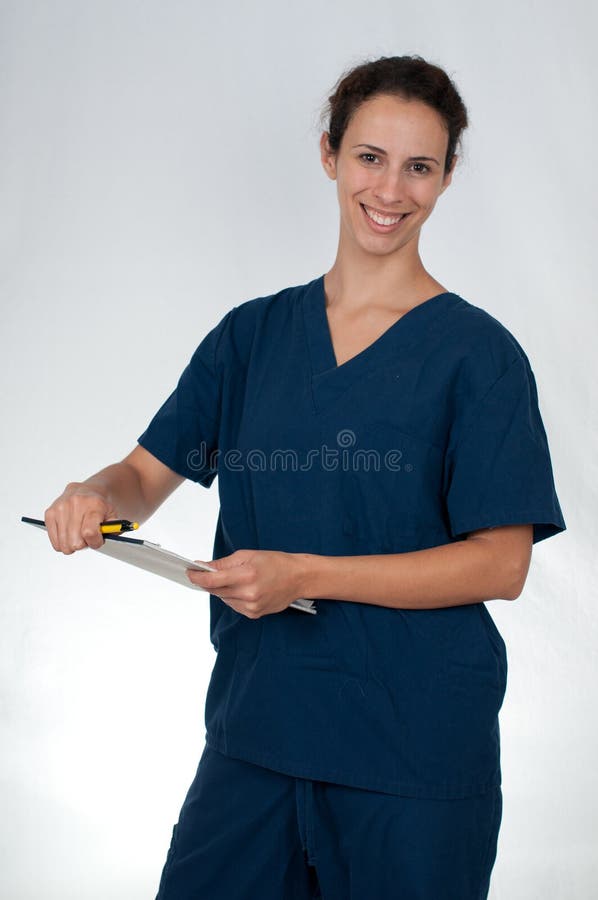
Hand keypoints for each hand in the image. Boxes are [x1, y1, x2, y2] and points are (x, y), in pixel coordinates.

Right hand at [44, 482, 116, 553]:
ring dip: (73, 544)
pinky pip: (54, 541)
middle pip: (75, 542)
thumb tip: (111, 535)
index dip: (95, 542)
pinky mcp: (50, 513)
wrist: (87, 491)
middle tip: (87, 537)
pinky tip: (69, 533)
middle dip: (84, 544)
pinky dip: (62, 542)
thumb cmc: (100, 506)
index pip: (89, 533)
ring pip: (64, 544)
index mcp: (93, 504)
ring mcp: (60, 508)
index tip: (97, 541)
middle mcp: (75, 504)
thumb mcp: (113, 515)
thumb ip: (114, 528)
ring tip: (78, 534)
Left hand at [186, 549, 305, 618]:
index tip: (189, 572)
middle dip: (209, 582)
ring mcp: (251, 606)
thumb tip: (204, 567)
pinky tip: (244, 589)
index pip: (213, 580)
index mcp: (246, 575)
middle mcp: (248, 593)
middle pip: (216, 590)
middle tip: (205, 572)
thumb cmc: (276, 563)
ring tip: (236, 579)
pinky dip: (233, 597)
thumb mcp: (248, 555)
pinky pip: (234, 605)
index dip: (197, 577)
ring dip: (222, 589)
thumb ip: (223, 563)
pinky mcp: (254, 614)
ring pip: (224, 598)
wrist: (298, 578)